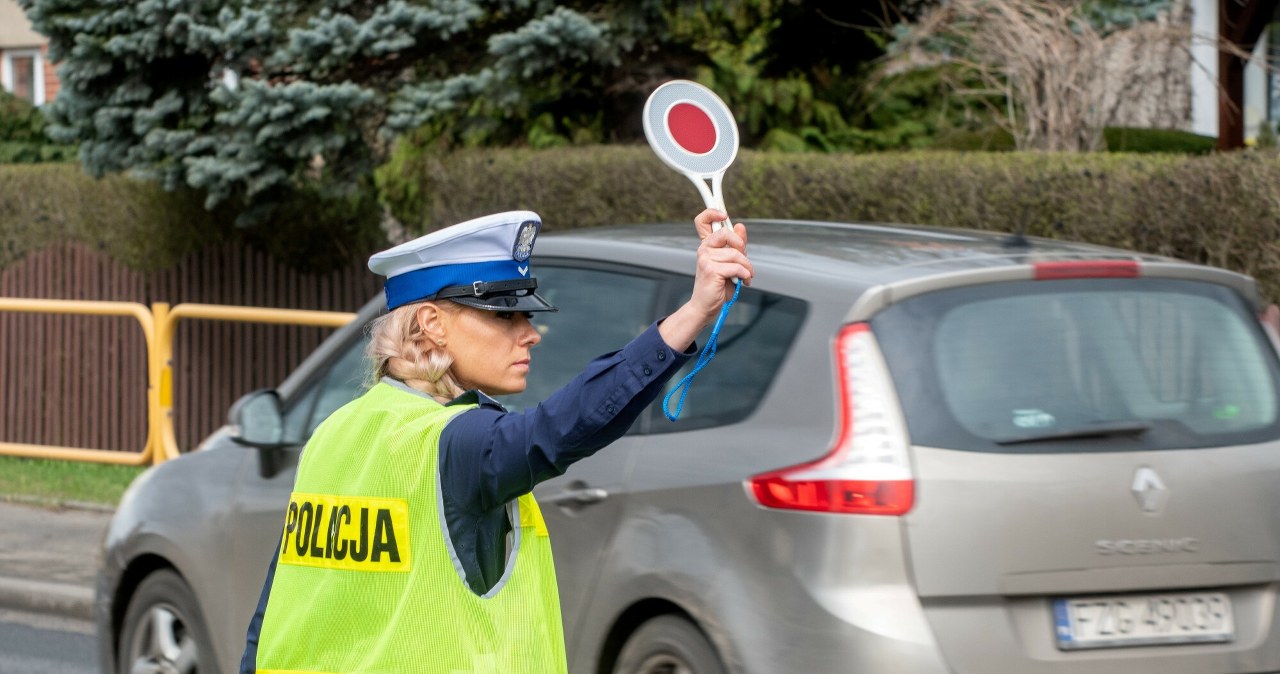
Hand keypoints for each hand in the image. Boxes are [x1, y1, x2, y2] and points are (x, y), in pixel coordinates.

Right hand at [658, 209, 753, 350]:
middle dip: (741, 245)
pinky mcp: (711, 270)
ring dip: (747, 267)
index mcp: (707, 246)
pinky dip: (745, 275)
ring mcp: (705, 259)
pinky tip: (744, 282)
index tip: (724, 215)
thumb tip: (740, 226)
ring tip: (747, 276)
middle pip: (725, 233)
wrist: (705, 308)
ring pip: (736, 254)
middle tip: (745, 259)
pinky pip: (736, 267)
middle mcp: (703, 249)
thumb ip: (736, 246)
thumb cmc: (717, 287)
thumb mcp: (731, 263)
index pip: (702, 221)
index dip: (712, 212)